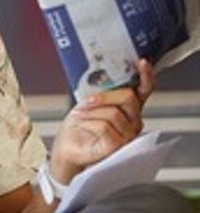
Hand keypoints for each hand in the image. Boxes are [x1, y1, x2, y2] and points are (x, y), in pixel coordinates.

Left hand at [51, 59, 153, 184]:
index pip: (144, 91)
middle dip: (105, 96)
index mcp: (128, 109)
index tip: (141, 62)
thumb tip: (102, 75)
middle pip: (129, 98)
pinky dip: (88, 123)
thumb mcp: (87, 104)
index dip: (146, 76)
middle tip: (86, 100)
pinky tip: (80, 124)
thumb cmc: (78, 128)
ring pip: (114, 113)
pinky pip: (105, 127)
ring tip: (78, 116)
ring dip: (90, 112)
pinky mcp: (117, 146)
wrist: (65, 150)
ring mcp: (128, 135)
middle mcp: (133, 121)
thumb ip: (100, 92)